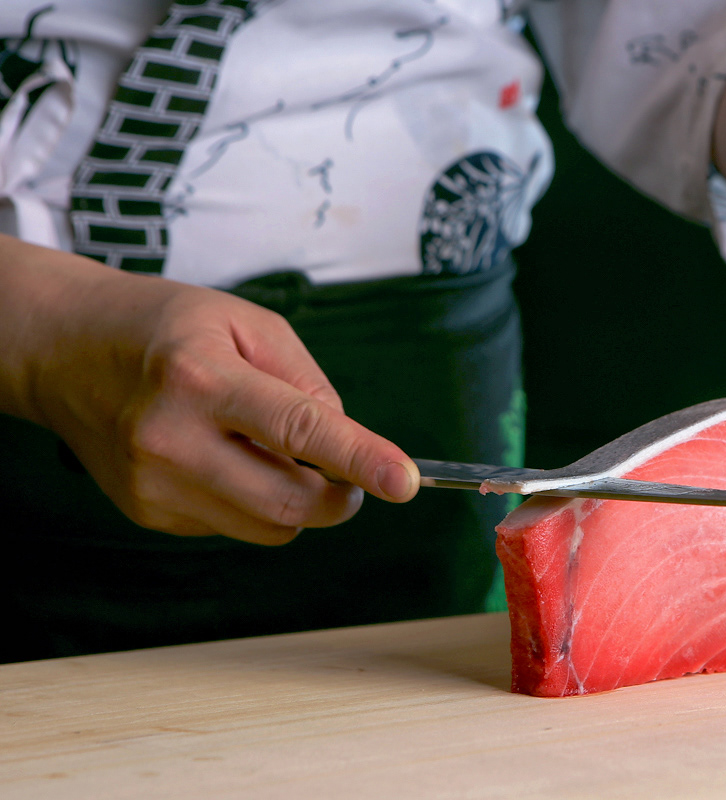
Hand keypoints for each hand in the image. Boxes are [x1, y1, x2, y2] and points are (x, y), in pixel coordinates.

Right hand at [0, 236, 418, 543]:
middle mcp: (171, 440)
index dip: (359, 459)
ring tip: (269, 450)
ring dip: (297, 501)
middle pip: (289, 502)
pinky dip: (252, 501)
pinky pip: (233, 527)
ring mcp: (153, 485)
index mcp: (200, 379)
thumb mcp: (247, 323)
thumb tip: (348, 443)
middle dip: (341, 497)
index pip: (297, 430)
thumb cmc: (167, 327)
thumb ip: (308, 381)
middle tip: (350, 476)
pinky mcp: (147, 514)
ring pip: (269, 527)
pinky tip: (224, 459)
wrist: (67, 350)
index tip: (405, 481)